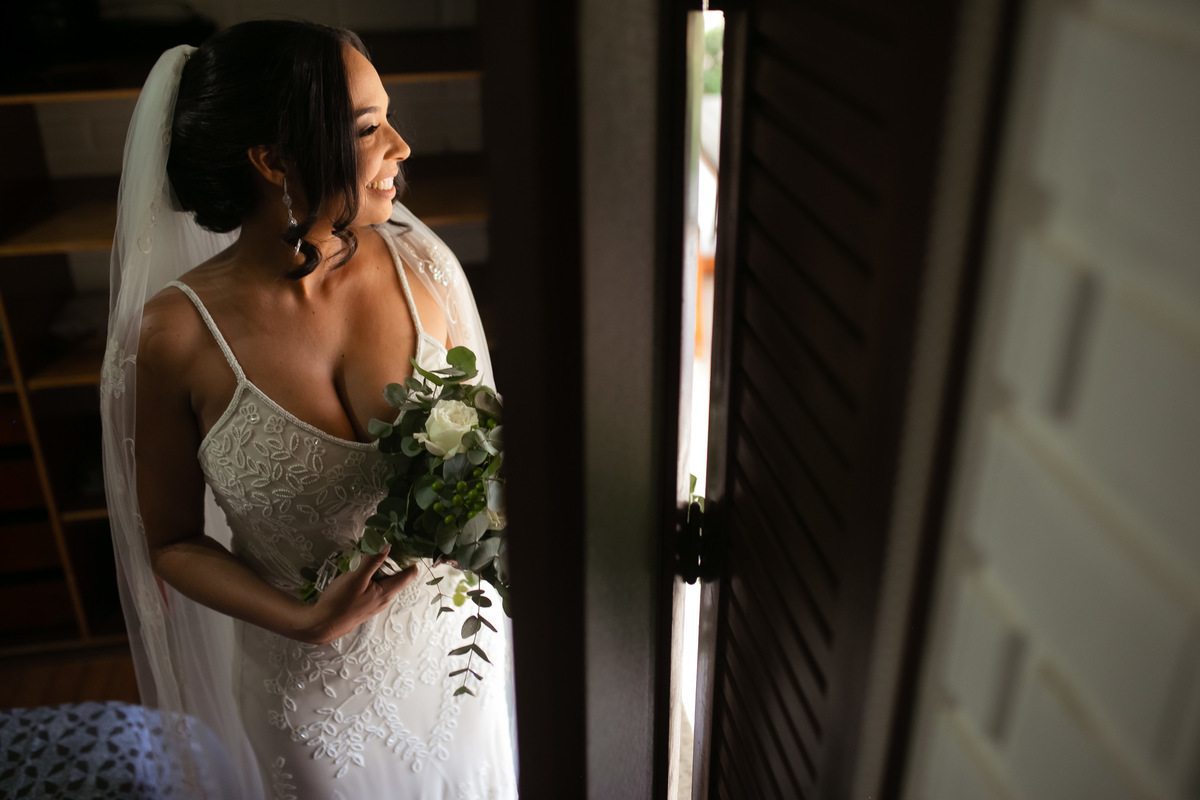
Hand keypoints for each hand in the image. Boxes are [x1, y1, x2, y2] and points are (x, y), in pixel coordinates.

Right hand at [297, 547, 417, 644]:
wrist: (322, 625)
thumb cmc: (340, 602)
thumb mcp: (356, 578)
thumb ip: (372, 561)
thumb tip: (388, 546)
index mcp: (387, 592)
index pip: (410, 575)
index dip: (410, 559)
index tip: (406, 544)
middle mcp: (385, 599)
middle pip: (398, 577)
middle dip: (394, 561)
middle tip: (386, 544)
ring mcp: (375, 603)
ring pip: (385, 581)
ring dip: (382, 568)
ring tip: (372, 554)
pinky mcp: (365, 604)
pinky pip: (375, 587)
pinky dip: (373, 576)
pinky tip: (362, 570)